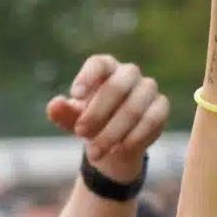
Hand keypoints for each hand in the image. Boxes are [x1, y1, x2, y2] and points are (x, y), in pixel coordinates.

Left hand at [46, 55, 168, 177]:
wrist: (113, 142)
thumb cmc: (89, 121)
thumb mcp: (72, 119)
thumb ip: (63, 112)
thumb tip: (55, 104)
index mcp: (105, 69)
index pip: (98, 64)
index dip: (87, 77)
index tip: (75, 95)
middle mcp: (128, 73)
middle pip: (117, 86)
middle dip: (97, 112)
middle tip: (80, 132)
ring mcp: (147, 89)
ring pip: (134, 107)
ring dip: (112, 132)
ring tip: (95, 152)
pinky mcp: (160, 107)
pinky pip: (151, 119)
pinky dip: (134, 136)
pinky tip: (118, 149)